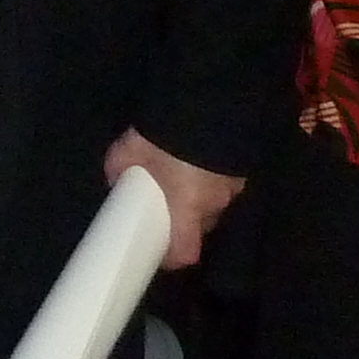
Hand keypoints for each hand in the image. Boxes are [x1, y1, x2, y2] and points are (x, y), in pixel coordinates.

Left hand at [108, 128, 241, 272]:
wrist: (207, 101)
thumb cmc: (164, 135)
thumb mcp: (130, 150)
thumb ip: (119, 170)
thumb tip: (115, 182)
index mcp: (188, 207)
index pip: (186, 252)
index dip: (171, 257)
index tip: (158, 252)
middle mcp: (214, 204)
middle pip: (200, 227)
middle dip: (183, 222)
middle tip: (163, 206)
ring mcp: (234, 187)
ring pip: (214, 206)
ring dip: (198, 200)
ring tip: (180, 180)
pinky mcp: (243, 168)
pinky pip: (224, 185)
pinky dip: (211, 181)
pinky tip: (199, 164)